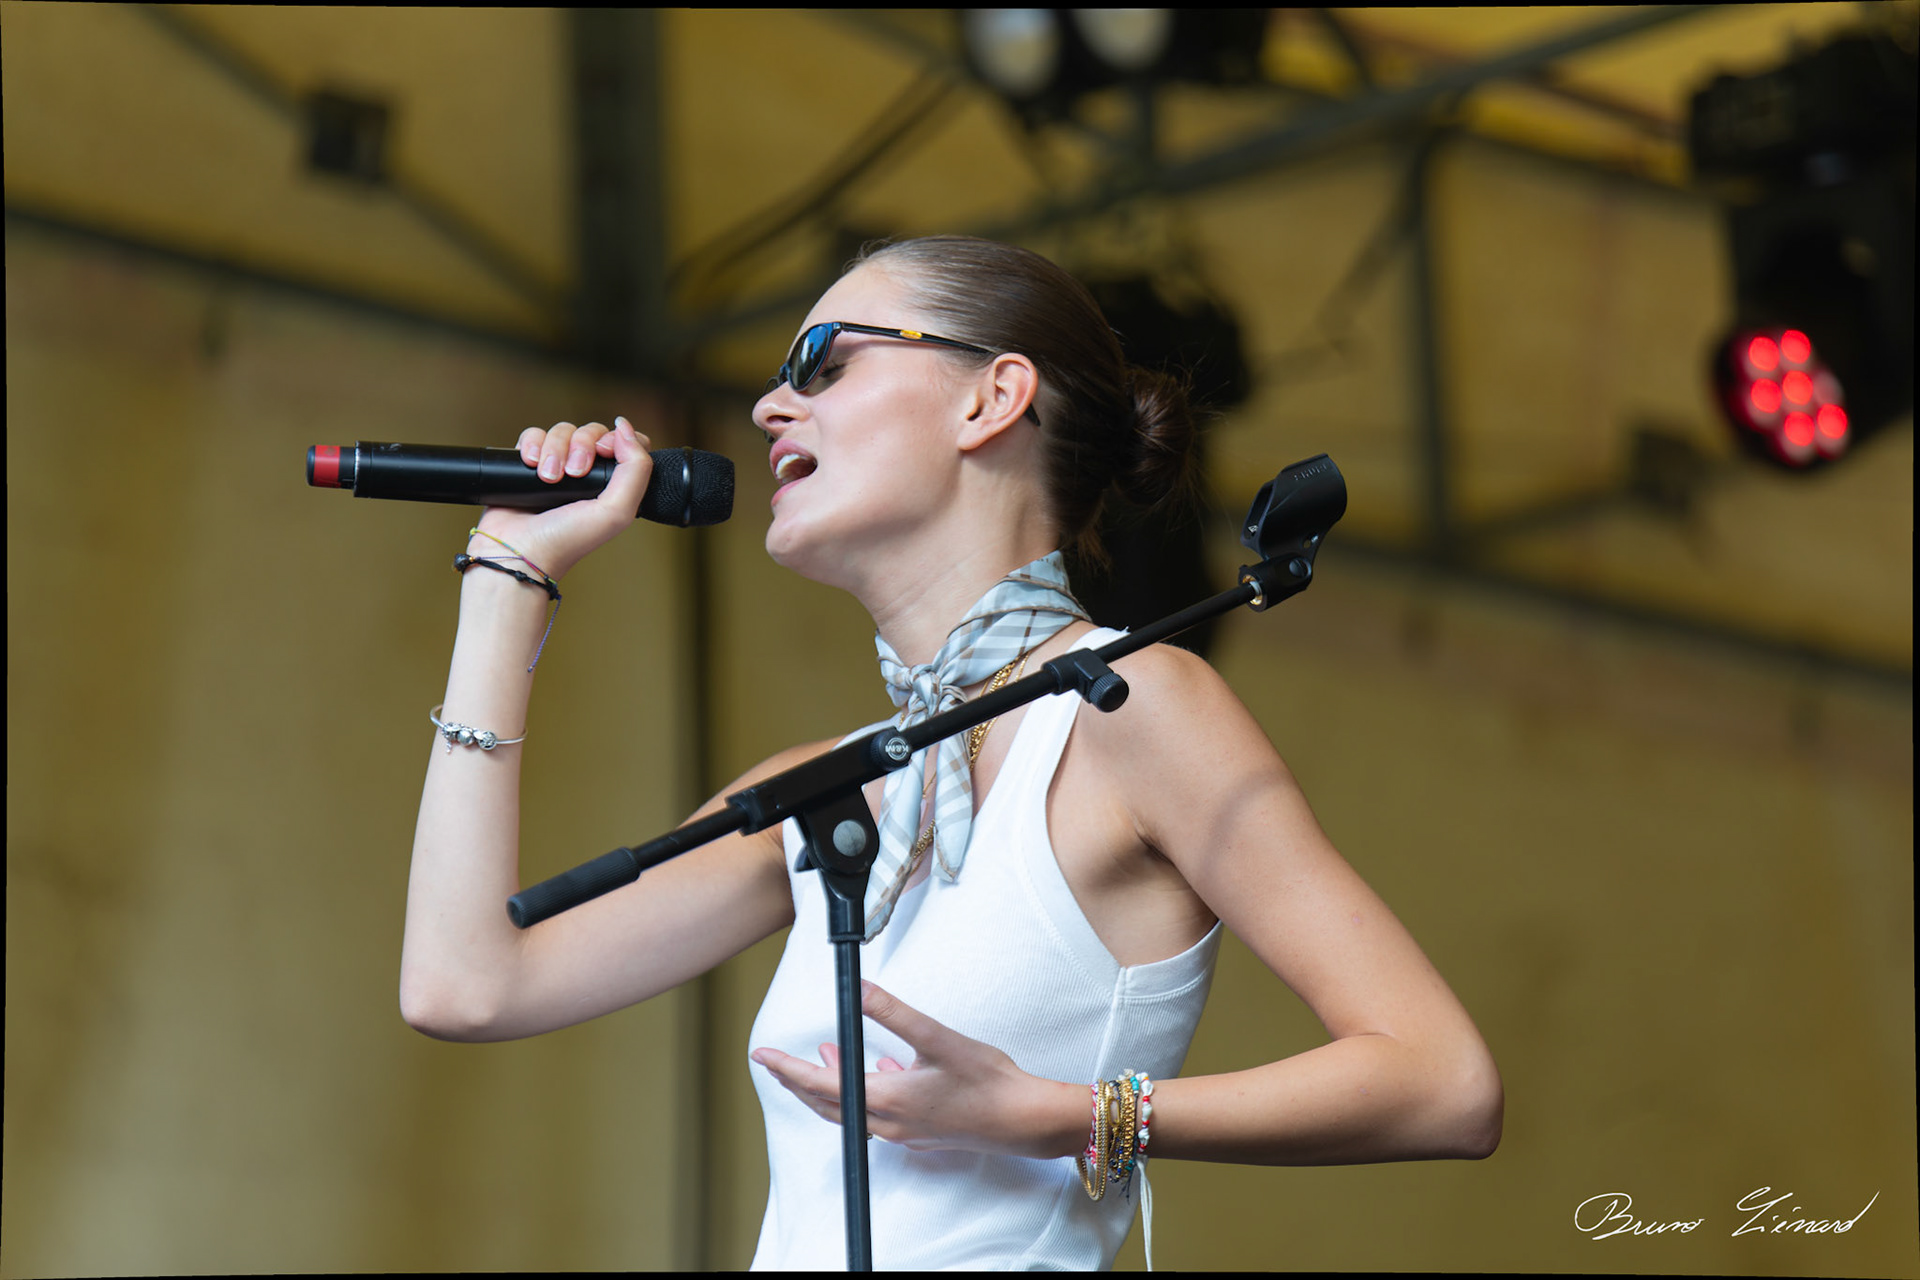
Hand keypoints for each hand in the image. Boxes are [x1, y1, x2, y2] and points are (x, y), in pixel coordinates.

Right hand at [467, 417, 653, 579]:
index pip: (625, 442)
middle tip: (572, 473)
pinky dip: (531, 444)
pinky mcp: (528, 464)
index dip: (617, 439)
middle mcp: (586, 476)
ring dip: (554, 449)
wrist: (517, 551)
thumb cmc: (566, 541)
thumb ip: (636, 469)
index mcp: (611, 485)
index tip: (603, 452)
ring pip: (562, 431)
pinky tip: (530, 464)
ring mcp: (557, 467)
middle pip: (592, 432)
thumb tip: (625, 427)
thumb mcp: (617, 512)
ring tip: (548, 476)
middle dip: (581, 445)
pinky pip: (533, 435)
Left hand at [750, 981, 1075, 1159]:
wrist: (1024, 1121)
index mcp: (885, 1098)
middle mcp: (888, 1121)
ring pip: (851, 1111)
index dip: (787, 1068)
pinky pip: (877, 1116)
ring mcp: (905, 1131)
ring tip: (824, 1057)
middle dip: (799, 1082)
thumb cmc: (987, 1082)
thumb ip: (894, 1013)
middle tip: (777, 1063)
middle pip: (827, 1103)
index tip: (762, 1056)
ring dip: (830, 1087)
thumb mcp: (938, 1038)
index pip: (819, 1083)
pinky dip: (864, 1094)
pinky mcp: (922, 1133)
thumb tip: (858, 989)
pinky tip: (881, 1073)